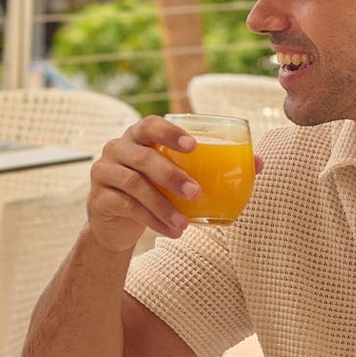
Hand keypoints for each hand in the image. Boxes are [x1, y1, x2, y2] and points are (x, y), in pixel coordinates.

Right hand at [86, 116, 263, 252]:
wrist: (116, 221)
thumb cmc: (154, 189)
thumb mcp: (177, 175)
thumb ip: (211, 167)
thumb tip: (258, 164)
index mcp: (138, 136)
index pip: (150, 124)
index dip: (171, 132)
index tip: (194, 145)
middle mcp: (117, 149)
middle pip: (143, 157)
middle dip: (171, 175)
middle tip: (196, 192)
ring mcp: (104, 173)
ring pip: (134, 185)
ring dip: (162, 206)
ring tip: (184, 224)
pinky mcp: (98, 198)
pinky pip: (126, 207)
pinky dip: (151, 221)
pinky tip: (170, 232)